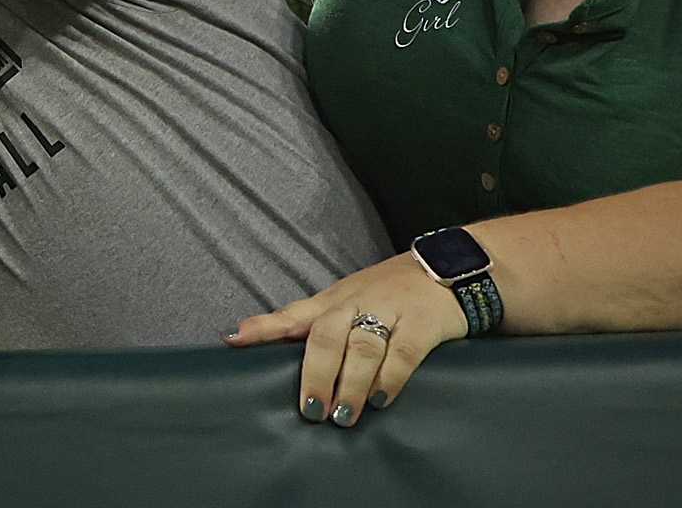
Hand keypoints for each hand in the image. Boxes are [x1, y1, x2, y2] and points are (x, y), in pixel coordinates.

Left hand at [228, 247, 468, 427]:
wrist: (448, 269)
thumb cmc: (388, 292)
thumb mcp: (346, 300)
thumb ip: (314, 322)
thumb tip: (264, 343)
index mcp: (332, 301)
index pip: (292, 314)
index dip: (263, 327)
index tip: (233, 340)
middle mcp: (355, 303)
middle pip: (326, 336)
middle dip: (315, 374)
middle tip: (311, 409)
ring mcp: (389, 311)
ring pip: (362, 347)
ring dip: (350, 383)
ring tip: (342, 414)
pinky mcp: (422, 323)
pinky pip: (403, 352)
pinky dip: (390, 377)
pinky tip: (380, 398)